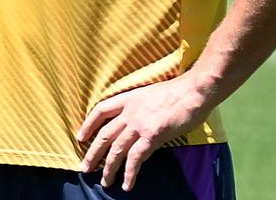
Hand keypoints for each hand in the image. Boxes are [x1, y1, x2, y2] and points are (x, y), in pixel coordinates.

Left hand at [76, 75, 210, 191]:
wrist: (194, 91)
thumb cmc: (178, 92)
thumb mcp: (150, 95)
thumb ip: (139, 109)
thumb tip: (136, 125)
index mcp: (128, 99)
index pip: (100, 110)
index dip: (88, 125)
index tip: (81, 137)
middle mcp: (129, 112)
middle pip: (104, 135)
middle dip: (92, 154)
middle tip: (85, 168)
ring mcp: (139, 124)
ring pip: (117, 150)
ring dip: (109, 168)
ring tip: (105, 182)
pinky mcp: (152, 135)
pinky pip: (136, 158)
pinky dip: (130, 173)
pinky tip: (127, 184)